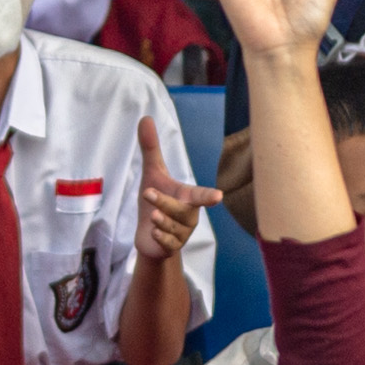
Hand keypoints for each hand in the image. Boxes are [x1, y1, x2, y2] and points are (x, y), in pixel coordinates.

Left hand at [133, 114, 219, 262]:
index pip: (200, 195)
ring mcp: (182, 233)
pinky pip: (169, 243)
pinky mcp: (172, 247)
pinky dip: (162, 237)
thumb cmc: (155, 200)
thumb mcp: (152, 173)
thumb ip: (151, 148)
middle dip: (164, 202)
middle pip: (181, 209)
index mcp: (188, 197)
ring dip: (161, 220)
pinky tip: (154, 232)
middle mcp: (189, 215)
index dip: (208, 195)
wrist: (149, 234)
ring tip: (151, 216)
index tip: (218, 196)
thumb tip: (146, 118)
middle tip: (147, 193)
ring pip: (173, 226)